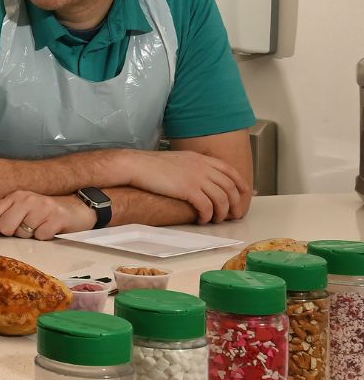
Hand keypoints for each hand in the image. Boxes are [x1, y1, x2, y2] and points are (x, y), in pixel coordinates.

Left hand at [0, 190, 95, 239]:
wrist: (77, 208)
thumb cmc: (44, 212)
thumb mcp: (23, 208)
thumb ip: (7, 214)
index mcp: (15, 196)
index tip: (7, 230)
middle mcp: (27, 198)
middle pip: (5, 227)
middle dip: (14, 233)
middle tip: (26, 229)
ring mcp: (42, 207)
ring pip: (23, 234)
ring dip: (31, 235)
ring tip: (41, 226)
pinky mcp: (57, 217)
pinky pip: (40, 237)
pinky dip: (45, 237)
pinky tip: (51, 228)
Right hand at [121, 150, 248, 222]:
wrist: (136, 165)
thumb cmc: (151, 165)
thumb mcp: (178, 160)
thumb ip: (192, 166)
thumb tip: (200, 179)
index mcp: (200, 158)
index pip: (230, 170)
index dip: (240, 184)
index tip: (243, 195)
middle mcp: (202, 167)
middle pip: (230, 186)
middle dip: (235, 203)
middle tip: (233, 215)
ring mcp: (196, 177)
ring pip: (221, 198)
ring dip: (222, 212)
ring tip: (216, 220)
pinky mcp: (188, 189)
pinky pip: (207, 206)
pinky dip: (208, 216)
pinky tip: (203, 220)